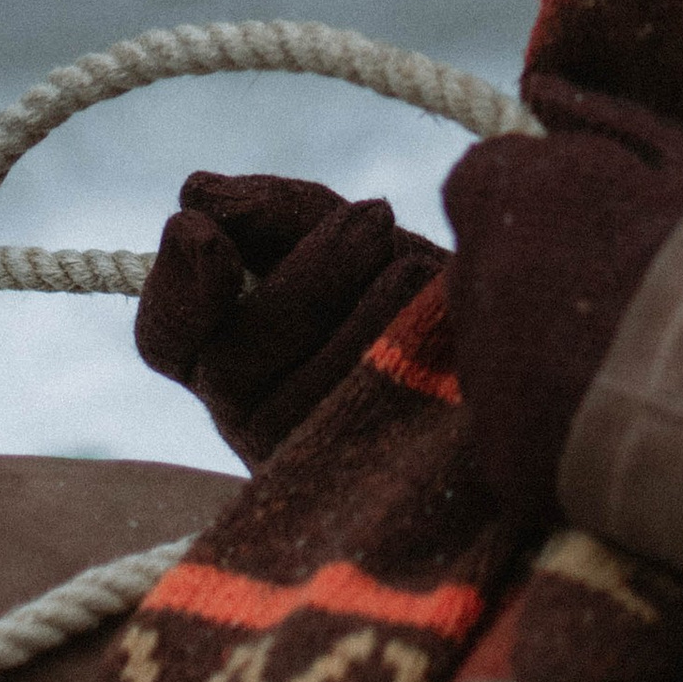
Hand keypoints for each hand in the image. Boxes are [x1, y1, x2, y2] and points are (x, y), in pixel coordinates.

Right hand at [136, 173, 442, 470]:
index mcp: (227, 353)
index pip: (166, 335)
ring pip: (308, 391)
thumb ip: (277, 215)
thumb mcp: (348, 241)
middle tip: (374, 214)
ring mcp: (306, 463)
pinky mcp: (371, 488)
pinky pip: (374, 418)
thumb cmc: (416, 295)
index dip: (174, 286)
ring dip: (369, 307)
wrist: (516, 367)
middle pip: (235, 357)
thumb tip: (195, 193)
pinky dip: (407, 350)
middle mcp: (250, 416)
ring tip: (414, 265)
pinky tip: (437, 314)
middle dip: (309, 273)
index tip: (201, 232)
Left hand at [442, 77, 682, 520]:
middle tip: (630, 302)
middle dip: (537, 280)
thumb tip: (538, 90)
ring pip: (499, 352)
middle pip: (487, 270)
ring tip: (643, 371)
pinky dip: (560, 430)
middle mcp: (479, 279)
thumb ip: (600, 122)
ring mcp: (487, 374)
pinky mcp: (506, 455)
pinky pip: (520, 430)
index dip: (542, 200)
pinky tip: (632, 429)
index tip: (598, 220)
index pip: (486, 180)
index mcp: (515, 193)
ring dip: (546, 354)